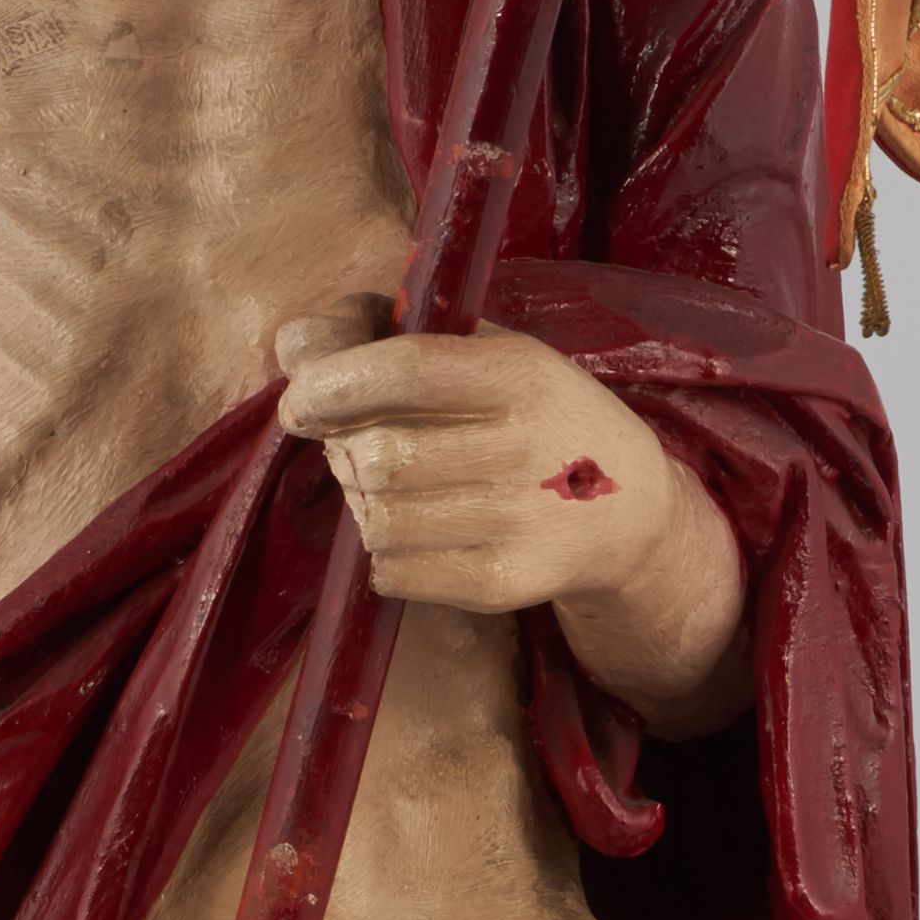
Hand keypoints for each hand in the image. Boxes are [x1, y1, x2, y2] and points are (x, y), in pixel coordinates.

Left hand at [276, 311, 675, 612]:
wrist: (627, 510)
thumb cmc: (534, 417)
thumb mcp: (488, 353)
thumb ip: (386, 335)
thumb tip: (292, 344)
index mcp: (521, 373)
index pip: (404, 370)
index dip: (332, 383)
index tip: (300, 403)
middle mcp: (525, 447)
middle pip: (377, 455)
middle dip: (345, 452)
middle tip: (360, 449)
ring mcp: (519, 522)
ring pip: (378, 519)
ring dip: (364, 505)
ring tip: (397, 491)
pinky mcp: (506, 583)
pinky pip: (393, 572)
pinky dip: (385, 554)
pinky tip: (420, 534)